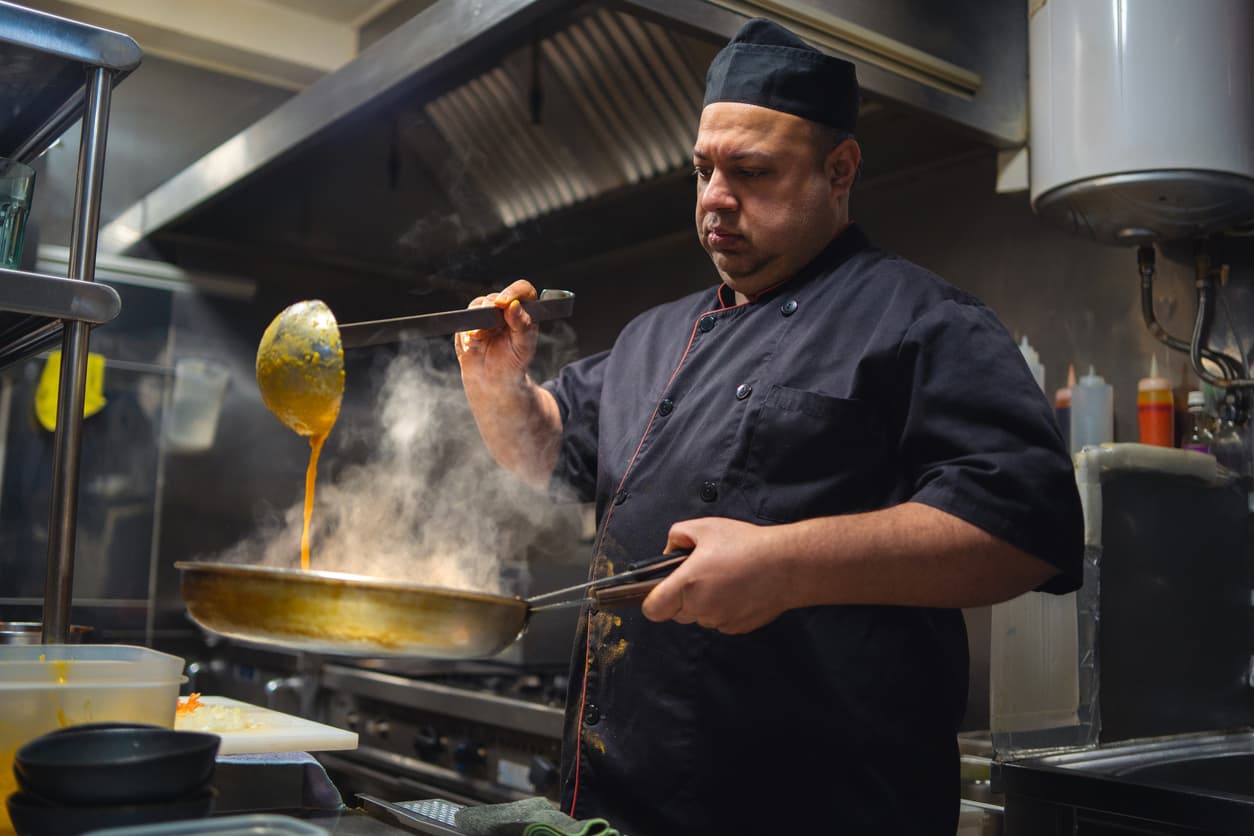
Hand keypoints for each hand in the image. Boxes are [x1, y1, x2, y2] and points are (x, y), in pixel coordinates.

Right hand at [454, 279, 538, 389]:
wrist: (493, 379)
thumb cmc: (513, 362)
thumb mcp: (524, 347)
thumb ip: (522, 325)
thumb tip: (514, 305)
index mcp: (524, 311)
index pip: (522, 290)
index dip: (513, 292)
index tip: (504, 304)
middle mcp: (505, 309)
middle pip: (496, 298)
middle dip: (491, 311)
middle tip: (490, 328)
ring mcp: (486, 314)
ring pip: (478, 306)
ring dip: (478, 322)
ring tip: (480, 338)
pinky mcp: (470, 322)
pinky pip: (466, 319)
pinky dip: (468, 331)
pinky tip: (473, 343)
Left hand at [641, 517, 792, 633]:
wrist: (787, 565)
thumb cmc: (747, 545)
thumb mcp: (705, 528)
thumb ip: (676, 536)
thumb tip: (668, 553)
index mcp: (688, 585)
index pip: (653, 609)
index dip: (653, 599)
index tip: (662, 588)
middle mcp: (702, 609)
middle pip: (676, 613)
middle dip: (682, 597)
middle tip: (701, 573)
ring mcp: (720, 621)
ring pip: (700, 617)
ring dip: (704, 603)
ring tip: (724, 578)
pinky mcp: (737, 628)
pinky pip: (720, 621)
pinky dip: (724, 608)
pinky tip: (738, 589)